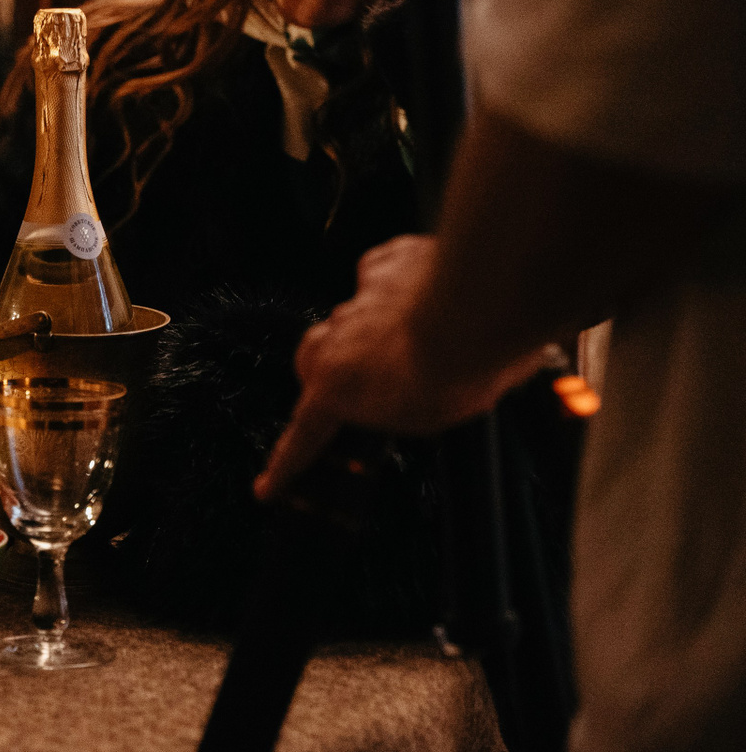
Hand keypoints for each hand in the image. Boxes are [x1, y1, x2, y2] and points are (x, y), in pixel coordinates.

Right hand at [255, 235, 543, 501]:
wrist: (485, 311)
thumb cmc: (457, 372)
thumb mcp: (423, 418)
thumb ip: (390, 407)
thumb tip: (394, 392)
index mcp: (335, 387)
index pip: (304, 436)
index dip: (285, 467)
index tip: (266, 489)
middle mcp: (335, 338)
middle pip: (311, 357)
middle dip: (325, 372)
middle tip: (356, 387)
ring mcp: (361, 296)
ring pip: (350, 314)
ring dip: (371, 329)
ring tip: (417, 339)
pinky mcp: (390, 263)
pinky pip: (382, 274)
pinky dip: (397, 286)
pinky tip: (425, 293)